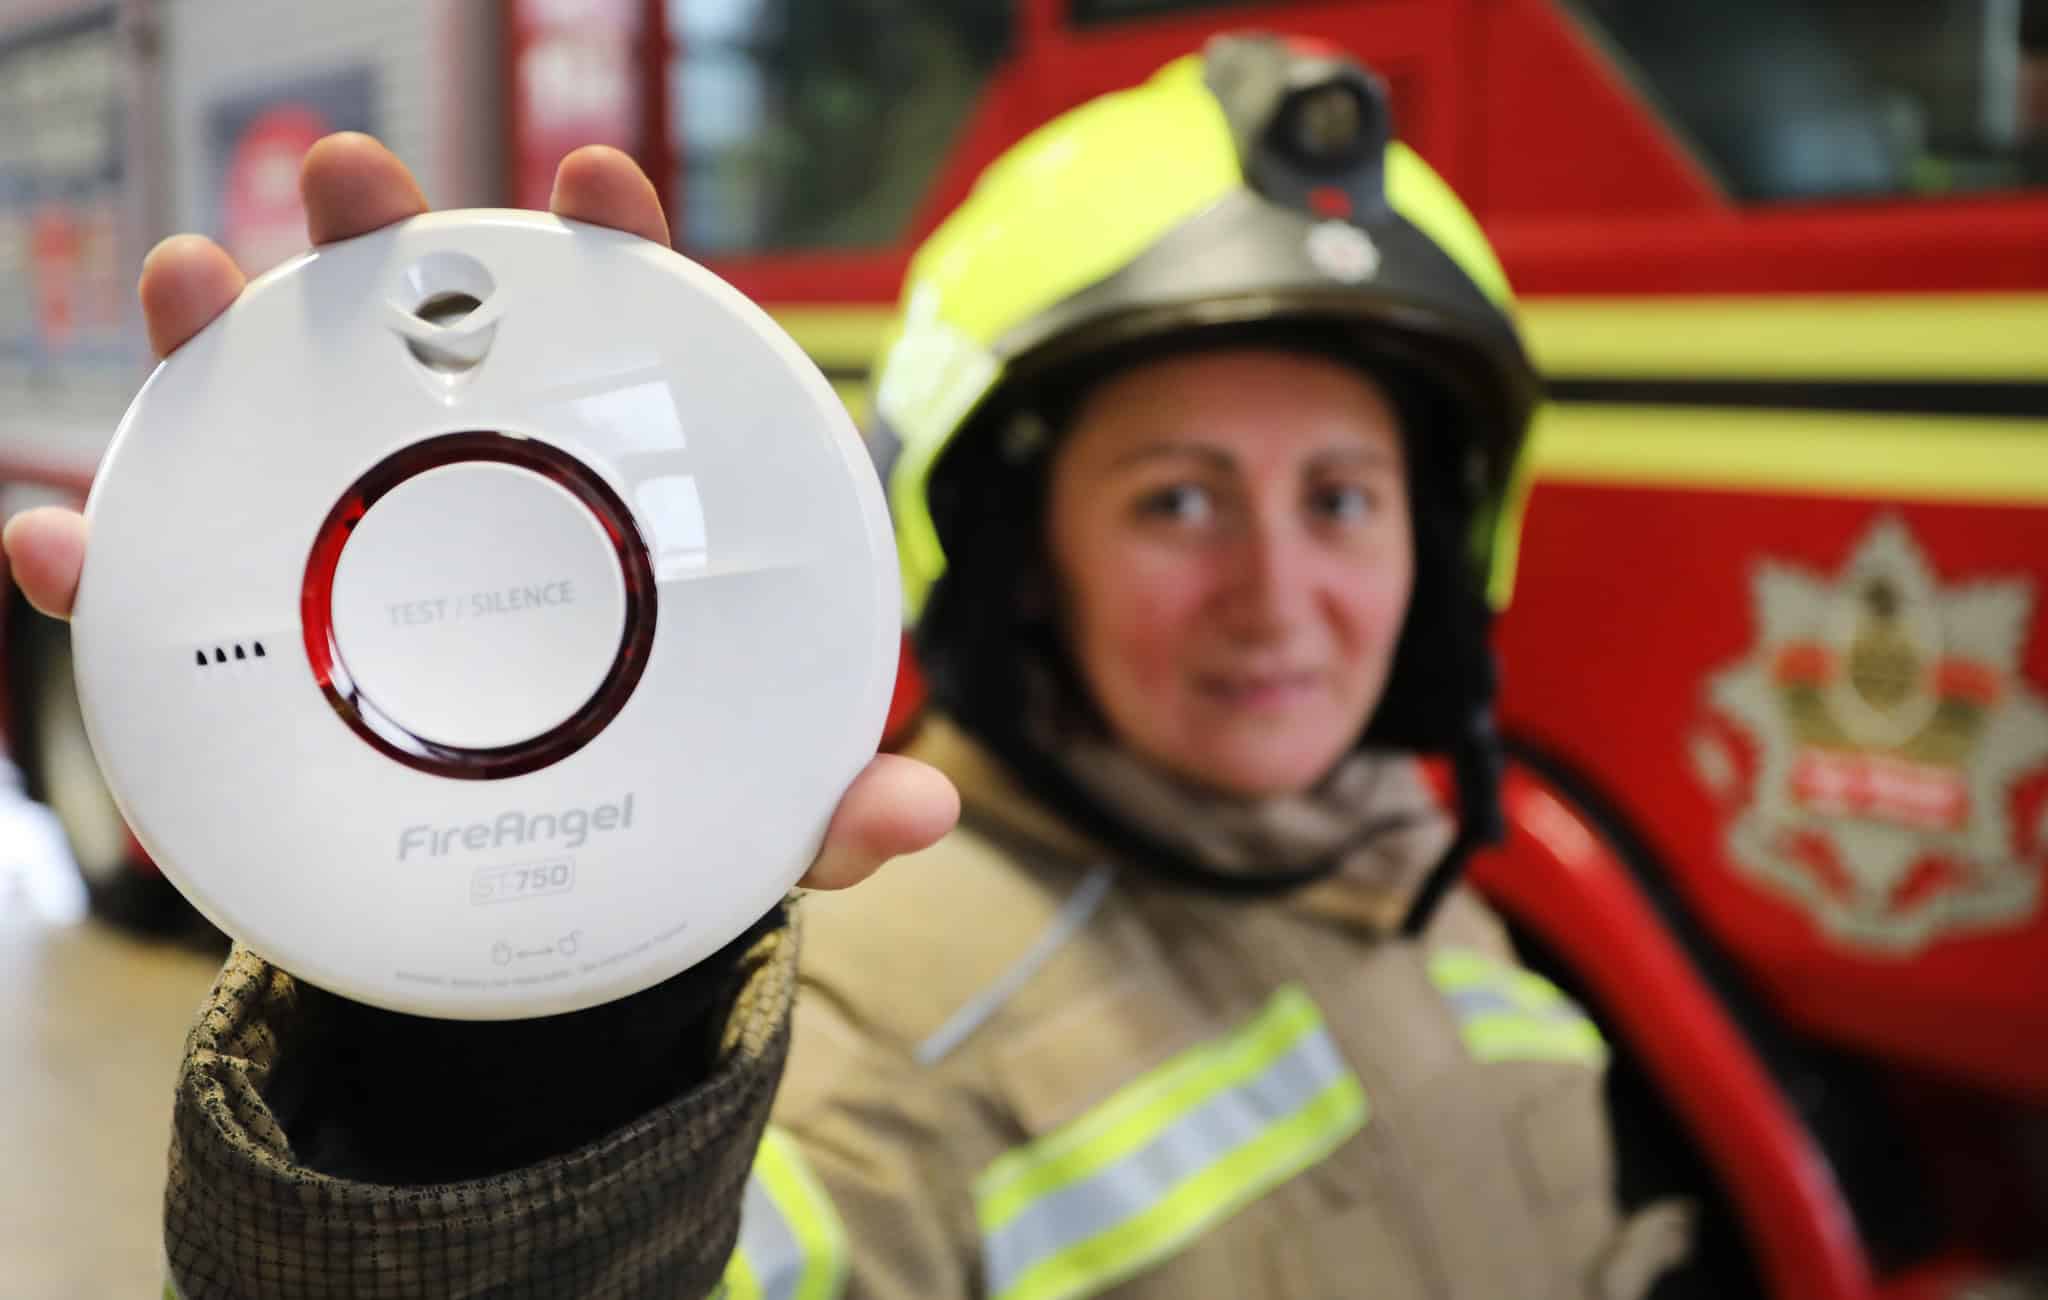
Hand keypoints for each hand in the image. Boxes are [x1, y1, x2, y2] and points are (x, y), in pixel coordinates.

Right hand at [1, 134, 956, 889]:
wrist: (545, 922)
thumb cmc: (665, 825)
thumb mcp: (757, 821)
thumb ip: (835, 811)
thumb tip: (920, 804)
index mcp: (609, 505)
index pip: (617, 350)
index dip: (609, 251)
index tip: (598, 183)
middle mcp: (476, 505)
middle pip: (428, 346)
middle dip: (387, 244)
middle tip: (352, 183)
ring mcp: (359, 563)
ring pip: (274, 422)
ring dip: (221, 338)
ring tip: (190, 286)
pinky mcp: (260, 650)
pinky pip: (161, 592)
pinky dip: (102, 559)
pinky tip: (56, 540)